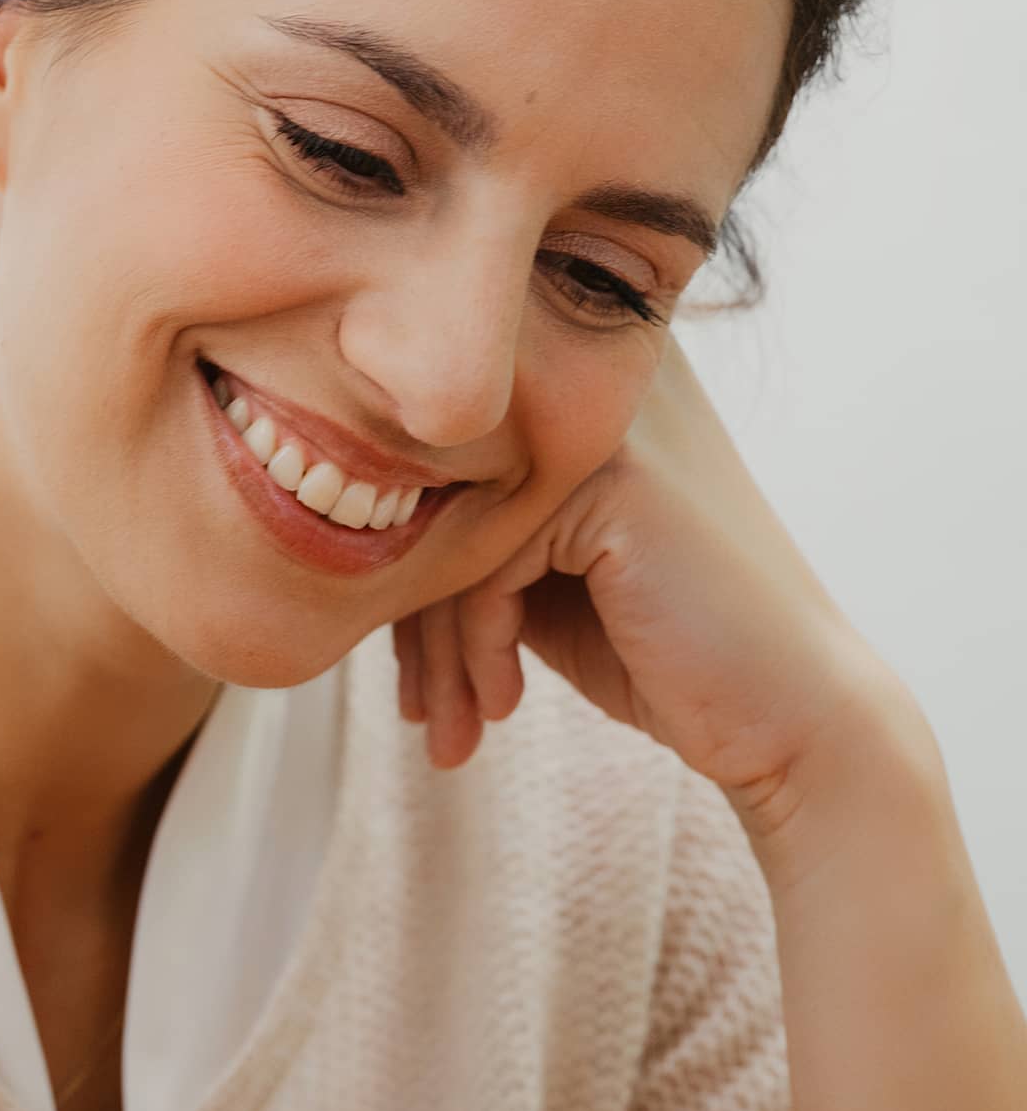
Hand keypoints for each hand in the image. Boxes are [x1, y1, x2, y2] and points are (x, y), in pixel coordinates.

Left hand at [392, 337, 920, 835]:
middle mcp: (588, 382)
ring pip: (449, 535)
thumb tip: (324, 525)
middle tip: (418, 712)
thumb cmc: (656, 647)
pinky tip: (501, 705)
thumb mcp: (537, 577)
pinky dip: (479, 647)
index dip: (406, 577)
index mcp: (572, 390)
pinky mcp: (612, 477)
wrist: (787, 719)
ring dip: (438, 652)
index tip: (407, 676)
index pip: (433, 467)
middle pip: (429, 495)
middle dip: (411, 620)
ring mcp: (606, 419)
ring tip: (447, 728)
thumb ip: (458, 531)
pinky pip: (483, 564)